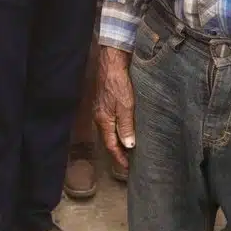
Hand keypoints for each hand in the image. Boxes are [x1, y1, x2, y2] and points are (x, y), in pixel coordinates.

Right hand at [94, 46, 135, 171]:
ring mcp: (101, 109)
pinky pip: (111, 121)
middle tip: (130, 162)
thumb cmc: (118, 84)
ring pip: (110, 130)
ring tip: (129, 149)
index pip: (111, 145)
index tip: (128, 168)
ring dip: (119, 141)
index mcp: (103, 120)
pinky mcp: (105, 101)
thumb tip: (128, 146)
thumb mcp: (125, 107)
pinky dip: (118, 129)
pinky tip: (126, 129)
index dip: (119, 157)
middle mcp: (100, 116)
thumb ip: (126, 126)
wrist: (111, 63)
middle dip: (118, 151)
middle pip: (109, 139)